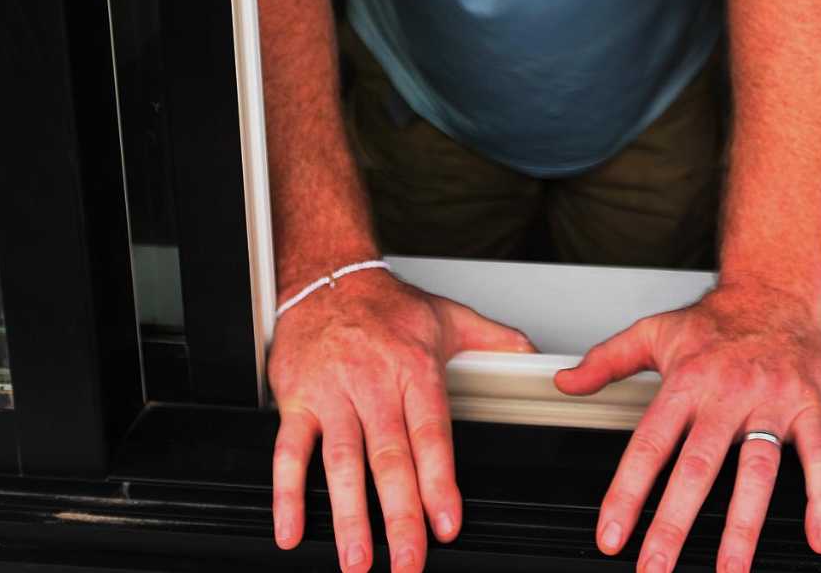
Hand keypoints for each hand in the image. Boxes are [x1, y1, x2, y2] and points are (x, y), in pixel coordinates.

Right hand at [268, 271, 535, 571]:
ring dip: (349, 516)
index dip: (439, 482)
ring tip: (358, 562)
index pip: (431, 434)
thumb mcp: (447, 317)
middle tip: (408, 562)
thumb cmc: (386, 305)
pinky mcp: (296, 400)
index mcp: (414, 369)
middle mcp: (373, 384)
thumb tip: (532, 356)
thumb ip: (493, 340)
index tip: (446, 523)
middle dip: (400, 517)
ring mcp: (332, 394)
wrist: (328, 277)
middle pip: (389, 458)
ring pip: (342, 462)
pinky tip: (292, 530)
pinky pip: (288, 451)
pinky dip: (287, 493)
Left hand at [554, 281, 820, 572]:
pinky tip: (818, 537)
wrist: (778, 289)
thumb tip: (564, 381)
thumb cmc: (718, 320)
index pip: (650, 445)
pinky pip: (819, 457)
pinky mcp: (809, 407)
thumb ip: (607, 361)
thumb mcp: (654, 332)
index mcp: (686, 382)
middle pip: (697, 467)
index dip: (627, 493)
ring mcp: (770, 403)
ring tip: (729, 571)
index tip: (611, 535)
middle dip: (674, 524)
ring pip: (756, 471)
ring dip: (743, 527)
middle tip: (655, 568)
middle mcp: (727, 394)